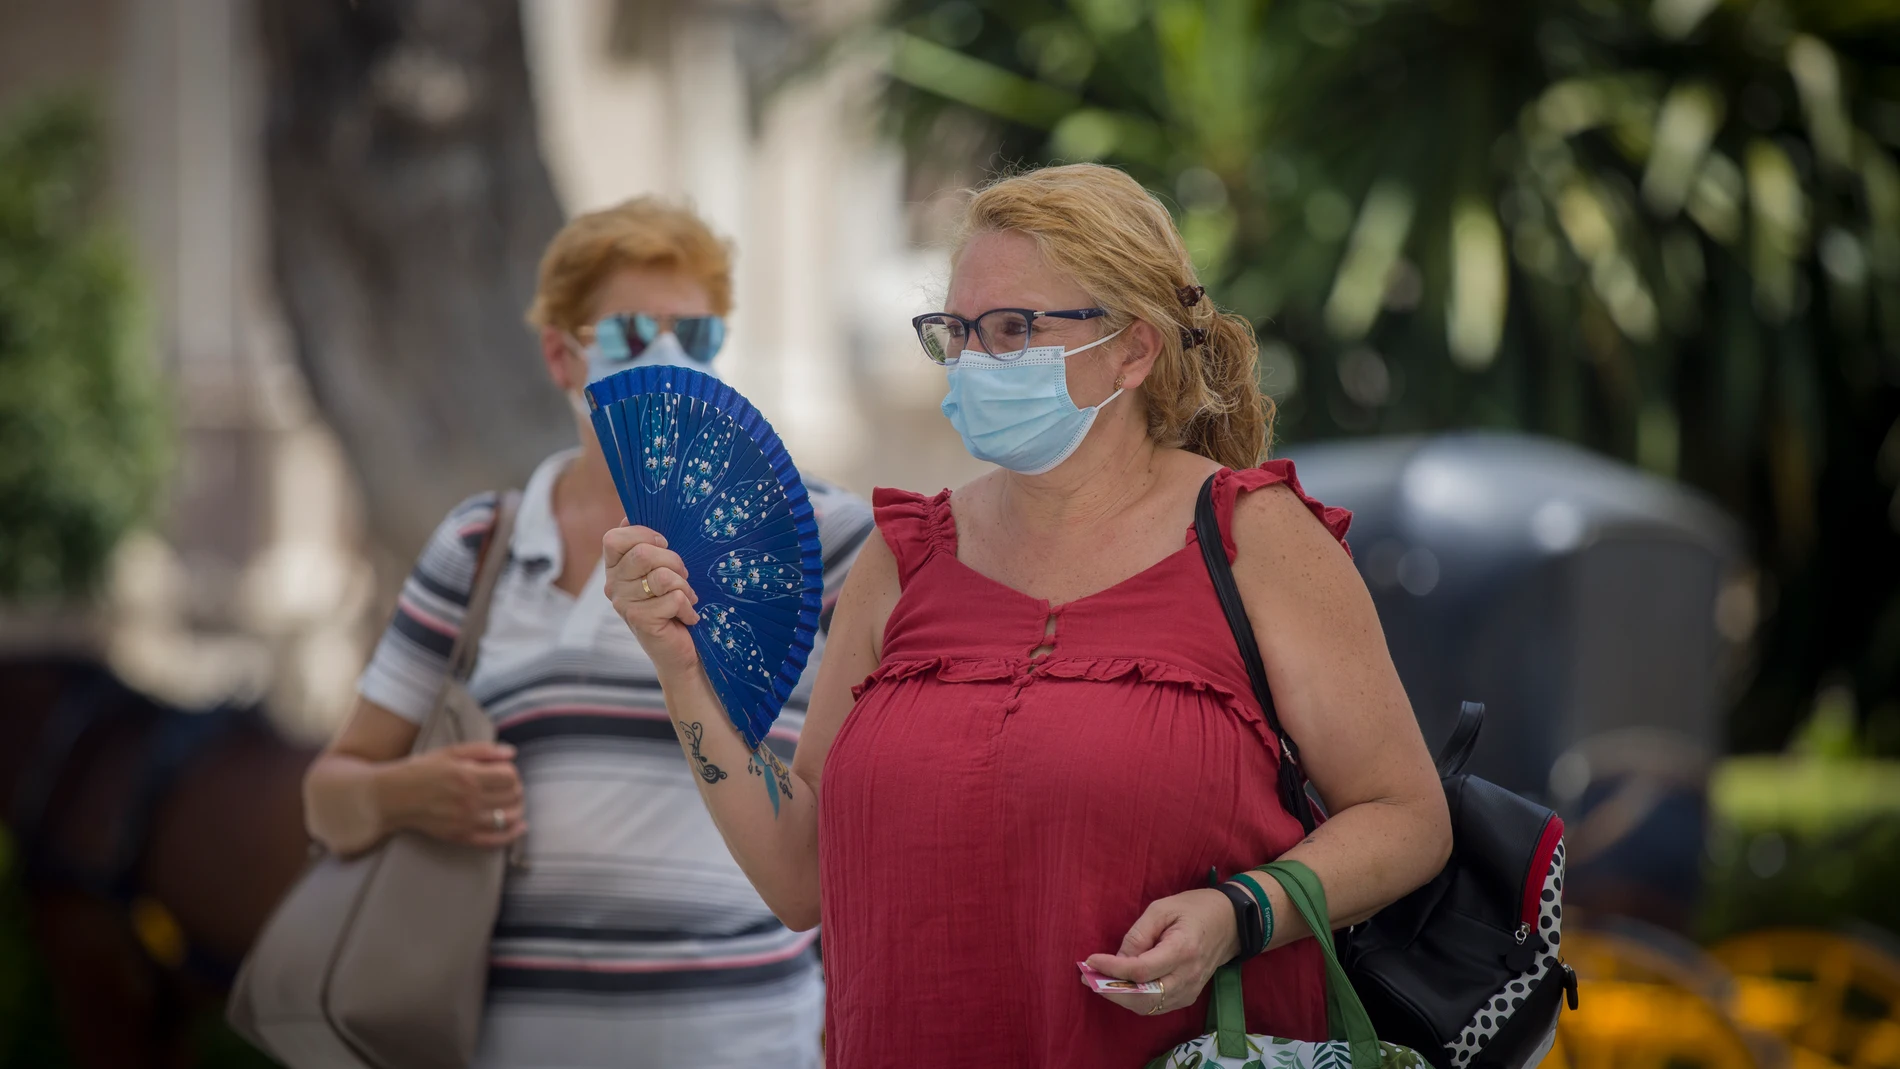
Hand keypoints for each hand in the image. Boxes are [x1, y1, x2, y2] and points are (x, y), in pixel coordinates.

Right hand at [387, 742, 525, 847]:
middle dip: (516, 788)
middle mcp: (470, 801)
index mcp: (468, 776)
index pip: (509, 776)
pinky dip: (511, 834)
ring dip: (517, 808)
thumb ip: (482, 750)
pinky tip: (519, 827)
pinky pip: (494, 840)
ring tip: (512, 802)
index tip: (503, 770)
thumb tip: (511, 753)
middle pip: (512, 796)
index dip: (511, 771)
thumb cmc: (419, 771)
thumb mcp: (449, 752)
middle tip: (508, 785)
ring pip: (508, 818)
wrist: (392, 797)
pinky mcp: (461, 837)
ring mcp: (466, 822)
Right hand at [603, 524, 701, 676]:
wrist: (681, 651)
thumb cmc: (673, 605)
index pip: (614, 538)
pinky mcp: (640, 620)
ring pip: (662, 577)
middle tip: (683, 578)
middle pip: (644, 553)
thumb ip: (648, 545)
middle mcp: (613, 585)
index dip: (642, 534)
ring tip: (686, 598)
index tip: (664, 544)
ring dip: (684, 587)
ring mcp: (624, 604)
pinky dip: (688, 608)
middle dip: (674, 562)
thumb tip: (627, 516)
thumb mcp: (662, 570)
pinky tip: (686, 617)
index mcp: (615, 568)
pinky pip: (674, 599)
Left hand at [1083, 888, 1239, 1016]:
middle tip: (1087, 978)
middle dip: (1111, 990)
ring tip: (1098, 981)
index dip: (1113, 969)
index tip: (1090, 961)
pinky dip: (1134, 1000)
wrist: (1229, 923)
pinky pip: (1156, 1006)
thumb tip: (1118, 959)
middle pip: (1142, 997)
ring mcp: (1190, 991)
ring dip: (1120, 997)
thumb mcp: (1162, 909)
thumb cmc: (1194, 909)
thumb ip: (1138, 935)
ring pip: (1147, 1006)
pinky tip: (1120, 986)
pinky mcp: (1188, 997)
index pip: (1141, 971)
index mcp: (1182, 951)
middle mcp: (1187, 977)